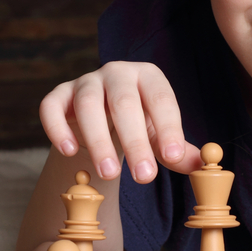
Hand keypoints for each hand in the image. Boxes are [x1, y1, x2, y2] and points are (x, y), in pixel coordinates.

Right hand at [39, 62, 202, 182]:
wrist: (102, 116)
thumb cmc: (138, 124)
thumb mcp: (160, 136)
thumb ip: (178, 151)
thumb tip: (200, 165)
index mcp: (148, 77)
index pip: (161, 99)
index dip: (168, 128)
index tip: (173, 157)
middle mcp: (117, 73)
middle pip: (124, 102)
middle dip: (135, 142)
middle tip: (144, 177)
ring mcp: (86, 81)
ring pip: (88, 105)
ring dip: (98, 140)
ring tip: (110, 174)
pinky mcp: (59, 94)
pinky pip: (51, 106)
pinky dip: (58, 128)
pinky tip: (68, 151)